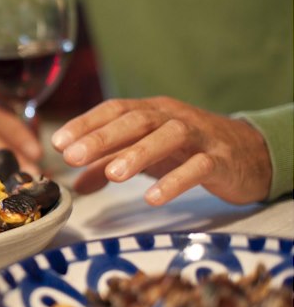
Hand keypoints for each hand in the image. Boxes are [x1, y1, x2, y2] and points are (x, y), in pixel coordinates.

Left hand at [51, 96, 271, 204]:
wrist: (250, 154)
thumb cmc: (187, 151)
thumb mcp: (145, 155)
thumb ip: (108, 166)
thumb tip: (75, 185)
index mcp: (151, 111)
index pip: (114, 109)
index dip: (85, 123)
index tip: (57, 142)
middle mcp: (173, 117)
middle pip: (136, 120)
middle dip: (101, 137)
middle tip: (71, 156)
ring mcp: (199, 136)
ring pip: (168, 136)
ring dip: (138, 153)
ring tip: (113, 174)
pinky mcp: (220, 160)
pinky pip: (198, 167)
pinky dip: (175, 181)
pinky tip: (153, 197)